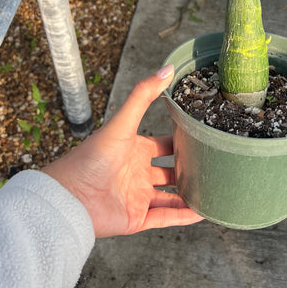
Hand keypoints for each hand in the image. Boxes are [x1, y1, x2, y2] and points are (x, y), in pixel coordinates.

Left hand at [42, 64, 202, 237]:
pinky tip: (205, 212)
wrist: (70, 196)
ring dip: (191, 194)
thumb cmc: (92, 157)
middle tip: (215, 163)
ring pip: (172, 196)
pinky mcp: (137, 219)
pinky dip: (185, 216)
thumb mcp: (122, 122)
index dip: (181, 140)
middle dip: (189, 168)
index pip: (164, 145)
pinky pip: (166, 218)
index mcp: (134, 150)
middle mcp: (138, 174)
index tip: (203, 135)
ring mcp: (138, 197)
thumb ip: (143, 95)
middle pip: (170, 171)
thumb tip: (167, 68)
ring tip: (216, 190)